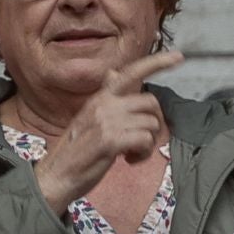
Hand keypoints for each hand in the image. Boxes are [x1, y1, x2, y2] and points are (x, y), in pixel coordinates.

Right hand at [31, 49, 182, 212]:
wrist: (55, 176)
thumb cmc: (75, 152)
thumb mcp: (88, 118)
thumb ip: (106, 98)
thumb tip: (114, 74)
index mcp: (100, 98)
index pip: (131, 71)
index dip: (157, 62)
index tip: (179, 56)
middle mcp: (103, 104)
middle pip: (150, 102)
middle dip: (155, 122)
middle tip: (142, 140)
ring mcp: (106, 121)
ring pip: (151, 123)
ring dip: (148, 143)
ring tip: (131, 154)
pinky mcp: (109, 140)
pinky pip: (145, 139)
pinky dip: (143, 154)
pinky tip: (129, 160)